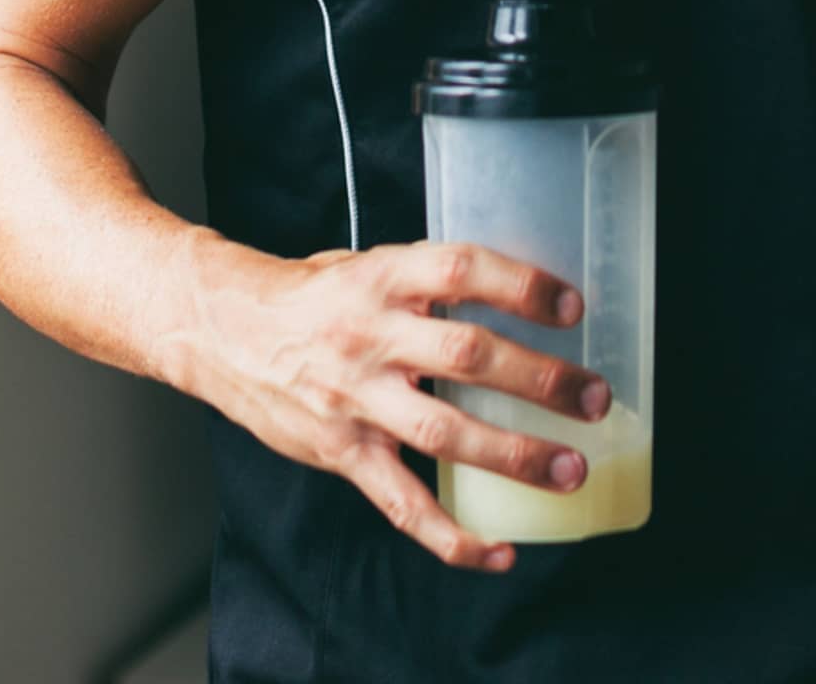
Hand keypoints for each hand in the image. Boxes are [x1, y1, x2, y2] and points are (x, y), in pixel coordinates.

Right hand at [167, 239, 610, 571]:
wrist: (220, 332)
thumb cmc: (309, 296)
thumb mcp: (368, 264)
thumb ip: (430, 280)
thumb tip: (515, 291)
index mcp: (381, 277)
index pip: (460, 269)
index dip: (520, 285)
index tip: (571, 306)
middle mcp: (370, 336)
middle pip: (466, 354)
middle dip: (539, 379)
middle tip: (595, 398)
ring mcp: (354, 398)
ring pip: (444, 431)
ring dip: (515, 454)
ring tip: (570, 469)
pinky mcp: (341, 451)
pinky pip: (402, 503)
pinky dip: (451, 535)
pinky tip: (498, 550)